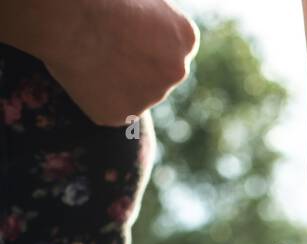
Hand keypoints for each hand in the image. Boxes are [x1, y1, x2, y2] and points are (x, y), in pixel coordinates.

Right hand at [38, 0, 197, 125]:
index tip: (127, 30)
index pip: (172, 47)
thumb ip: (154, 20)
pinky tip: (84, 72)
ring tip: (92, 53)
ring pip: (135, 92)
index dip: (147, 39)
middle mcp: (177, 71)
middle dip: (137, 64)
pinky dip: (97, 94)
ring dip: (117, 79)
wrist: (71, 16)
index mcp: (186, 38)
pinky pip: (110, 107)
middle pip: (157, 74)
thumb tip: (147, 32)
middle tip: (107, 44)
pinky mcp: (122, 115)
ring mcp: (151, 97)